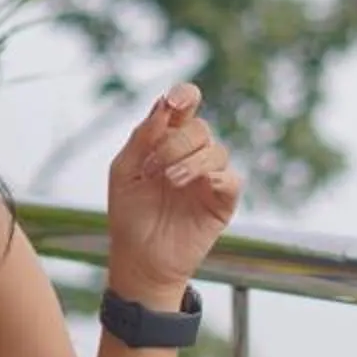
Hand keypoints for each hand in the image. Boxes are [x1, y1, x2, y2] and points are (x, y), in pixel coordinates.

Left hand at [104, 85, 239, 302]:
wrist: (140, 260)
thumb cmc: (129, 214)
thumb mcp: (124, 171)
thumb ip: (142, 137)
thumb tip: (164, 105)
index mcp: (167, 141)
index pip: (185, 106)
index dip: (184, 96)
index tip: (174, 103)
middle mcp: (192, 154)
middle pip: (200, 128)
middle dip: (175, 143)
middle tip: (153, 168)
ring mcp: (209, 178)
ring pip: (217, 151)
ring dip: (192, 162)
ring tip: (170, 181)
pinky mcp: (222, 202)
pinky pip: (232, 180)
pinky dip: (217, 178)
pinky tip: (200, 186)